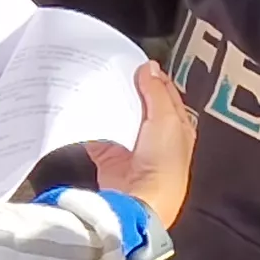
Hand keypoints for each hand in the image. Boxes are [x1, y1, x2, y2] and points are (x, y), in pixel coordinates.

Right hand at [90, 62, 193, 233]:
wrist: (140, 198)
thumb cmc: (163, 162)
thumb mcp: (167, 119)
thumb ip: (157, 91)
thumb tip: (149, 67)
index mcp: (177, 126)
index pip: (166, 94)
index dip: (154, 77)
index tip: (137, 61)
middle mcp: (155, 136)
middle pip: (140, 104)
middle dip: (128, 88)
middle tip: (112, 68)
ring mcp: (132, 146)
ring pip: (119, 116)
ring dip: (109, 102)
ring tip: (95, 80)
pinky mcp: (109, 156)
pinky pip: (97, 133)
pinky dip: (90, 122)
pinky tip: (82, 105)